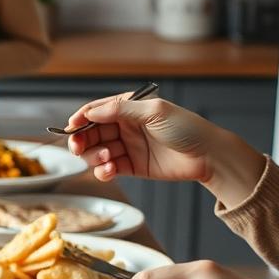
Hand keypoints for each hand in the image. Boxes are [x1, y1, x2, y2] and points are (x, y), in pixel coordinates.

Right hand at [66, 96, 265, 207]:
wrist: (208, 156)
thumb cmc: (187, 128)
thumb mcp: (153, 112)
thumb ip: (120, 110)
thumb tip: (91, 112)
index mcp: (130, 108)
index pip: (97, 110)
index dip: (81, 118)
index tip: (70, 127)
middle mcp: (125, 126)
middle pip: (92, 132)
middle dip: (82, 140)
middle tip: (78, 148)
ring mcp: (128, 147)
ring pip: (97, 151)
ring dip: (94, 156)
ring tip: (107, 159)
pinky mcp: (132, 167)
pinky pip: (108, 169)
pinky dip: (104, 171)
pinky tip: (110, 170)